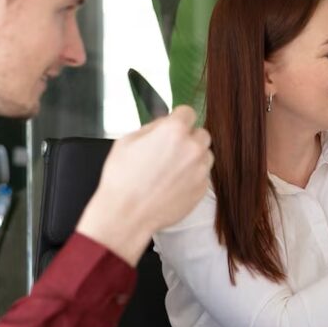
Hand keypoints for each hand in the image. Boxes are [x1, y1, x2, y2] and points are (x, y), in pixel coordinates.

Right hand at [76, 106, 212, 265]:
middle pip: (201, 134)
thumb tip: (165, 123)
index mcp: (174, 132)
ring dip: (193, 157)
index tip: (174, 125)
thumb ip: (153, 127)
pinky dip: (192, 176)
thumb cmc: (122, 179)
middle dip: (188, 138)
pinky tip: (173, 183)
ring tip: (170, 169)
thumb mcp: (127, 141)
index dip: (178, 119)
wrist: (128, 214)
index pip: (188, 112)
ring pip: (205, 155)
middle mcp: (193, 149)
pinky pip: (202, 175)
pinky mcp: (203, 188)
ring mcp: (201, 170)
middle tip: (170, 149)